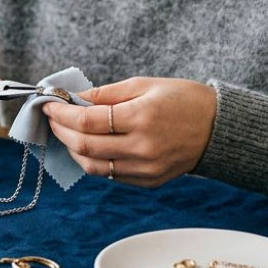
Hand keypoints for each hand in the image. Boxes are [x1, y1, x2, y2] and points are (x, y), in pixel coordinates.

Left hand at [43, 77, 216, 186]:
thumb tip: (73, 99)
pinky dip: (93, 160)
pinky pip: (110, 175)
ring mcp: (146, 169)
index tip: (48, 104)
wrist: (218, 128)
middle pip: (85, 146)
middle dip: (61, 131)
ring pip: (93, 166)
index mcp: (141, 117)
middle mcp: (142, 147)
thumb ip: (106, 94)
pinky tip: (88, 146)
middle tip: (52, 118)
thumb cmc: (183, 99)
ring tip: (65, 133)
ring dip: (73, 149)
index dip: (61, 113)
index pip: (87, 121)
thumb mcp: (145, 84)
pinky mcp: (149, 182)